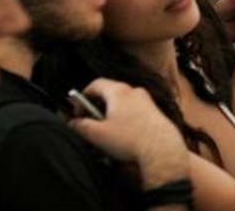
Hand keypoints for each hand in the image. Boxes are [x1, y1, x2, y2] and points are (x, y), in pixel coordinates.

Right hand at [68, 79, 188, 187]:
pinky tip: (123, 137)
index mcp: (119, 91)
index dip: (82, 97)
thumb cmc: (129, 139)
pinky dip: (125, 119)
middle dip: (97, 107)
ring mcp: (147, 101)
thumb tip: (73, 122)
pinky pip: (135, 111)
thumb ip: (80, 126)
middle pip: (109, 93)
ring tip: (107, 134)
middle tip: (91, 124)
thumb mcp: (97, 134)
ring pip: (122, 103)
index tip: (78, 113)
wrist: (161, 149)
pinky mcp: (155, 112)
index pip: (95, 84)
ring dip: (111, 115)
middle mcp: (134, 91)